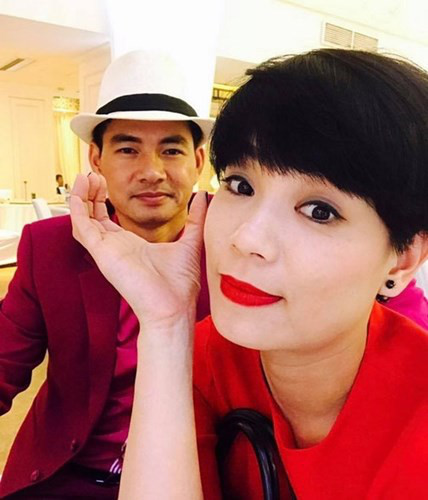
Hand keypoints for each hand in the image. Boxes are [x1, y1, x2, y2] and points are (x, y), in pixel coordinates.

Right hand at [69, 173, 206, 328]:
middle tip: (95, 175)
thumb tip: (202, 197)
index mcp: (131, 245)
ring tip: (86, 176)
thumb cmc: (179, 285)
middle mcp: (115, 247)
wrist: (173, 308)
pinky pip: (82, 225)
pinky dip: (78, 205)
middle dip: (92, 194)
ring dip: (82, 196)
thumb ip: (194, 219)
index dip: (104, 200)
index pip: (108, 219)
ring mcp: (106, 249)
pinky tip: (82, 187)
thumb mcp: (189, 242)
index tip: (106, 183)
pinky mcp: (102, 252)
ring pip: (84, 218)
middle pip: (93, 216)